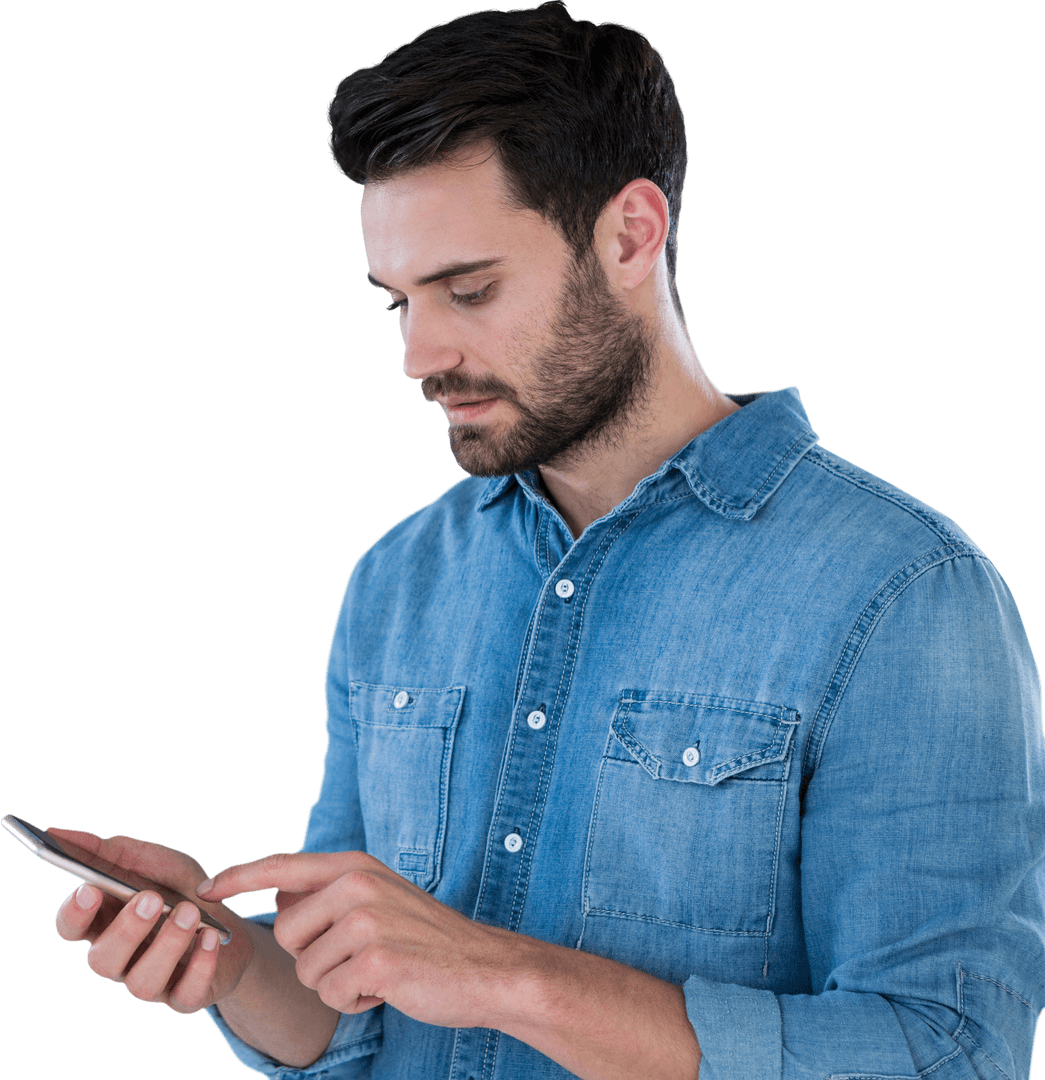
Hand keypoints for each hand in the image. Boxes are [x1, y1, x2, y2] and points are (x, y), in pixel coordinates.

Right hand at [53, 828, 254, 1013]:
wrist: (232, 927)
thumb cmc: (182, 891)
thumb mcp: (154, 862)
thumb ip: (111, 850)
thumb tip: (60, 832)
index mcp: (106, 924)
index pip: (72, 927)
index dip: (76, 913)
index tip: (90, 888)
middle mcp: (122, 959)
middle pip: (103, 958)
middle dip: (126, 929)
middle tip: (150, 898)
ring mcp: (152, 982)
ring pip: (142, 981)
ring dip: (167, 944)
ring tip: (190, 912)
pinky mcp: (185, 998)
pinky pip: (187, 992)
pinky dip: (200, 965)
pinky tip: (211, 938)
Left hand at [197, 850, 519, 1028]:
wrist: (485, 967)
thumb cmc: (428, 938)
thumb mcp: (380, 897)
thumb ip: (331, 892)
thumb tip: (279, 895)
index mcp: (356, 865)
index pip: (283, 865)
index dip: (239, 876)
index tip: (206, 888)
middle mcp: (358, 884)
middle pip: (285, 932)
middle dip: (312, 957)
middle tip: (358, 956)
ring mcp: (366, 921)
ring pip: (306, 970)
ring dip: (336, 984)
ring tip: (378, 971)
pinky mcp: (375, 960)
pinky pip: (331, 996)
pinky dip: (355, 1003)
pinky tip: (388, 988)